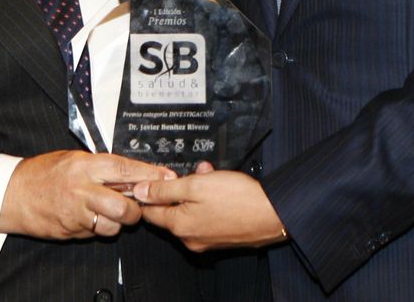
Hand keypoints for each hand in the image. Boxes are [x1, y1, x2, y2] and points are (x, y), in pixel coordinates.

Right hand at [0, 151, 173, 239]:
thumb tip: (132, 172)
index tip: (166, 178)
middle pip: (124, 206)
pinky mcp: (70, 230)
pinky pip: (95, 233)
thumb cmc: (42, 174)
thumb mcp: (72, 159)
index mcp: (84, 166)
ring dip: (117, 222)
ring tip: (110, 212)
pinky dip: (98, 228)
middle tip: (135, 205)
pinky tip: (91, 218)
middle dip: (135, 209)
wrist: (12, 194)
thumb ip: (100, 166)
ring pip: (112, 225)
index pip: (125, 170)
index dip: (149, 175)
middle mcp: (82, 189)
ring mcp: (75, 213)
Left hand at [134, 163, 286, 251]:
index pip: (149, 212)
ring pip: (190, 210)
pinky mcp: (221, 238)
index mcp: (180, 225)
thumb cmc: (239, 199)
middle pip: (171, 210)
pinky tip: (222, 187)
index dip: (149, 193)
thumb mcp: (196, 185)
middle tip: (194, 172)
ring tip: (212, 176)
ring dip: (196, 191)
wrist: (274, 214)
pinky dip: (209, 201)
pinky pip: (206, 217)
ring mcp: (206, 240)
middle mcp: (190, 238)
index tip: (154, 179)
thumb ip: (165, 189)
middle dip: (179, 187)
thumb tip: (139, 192)